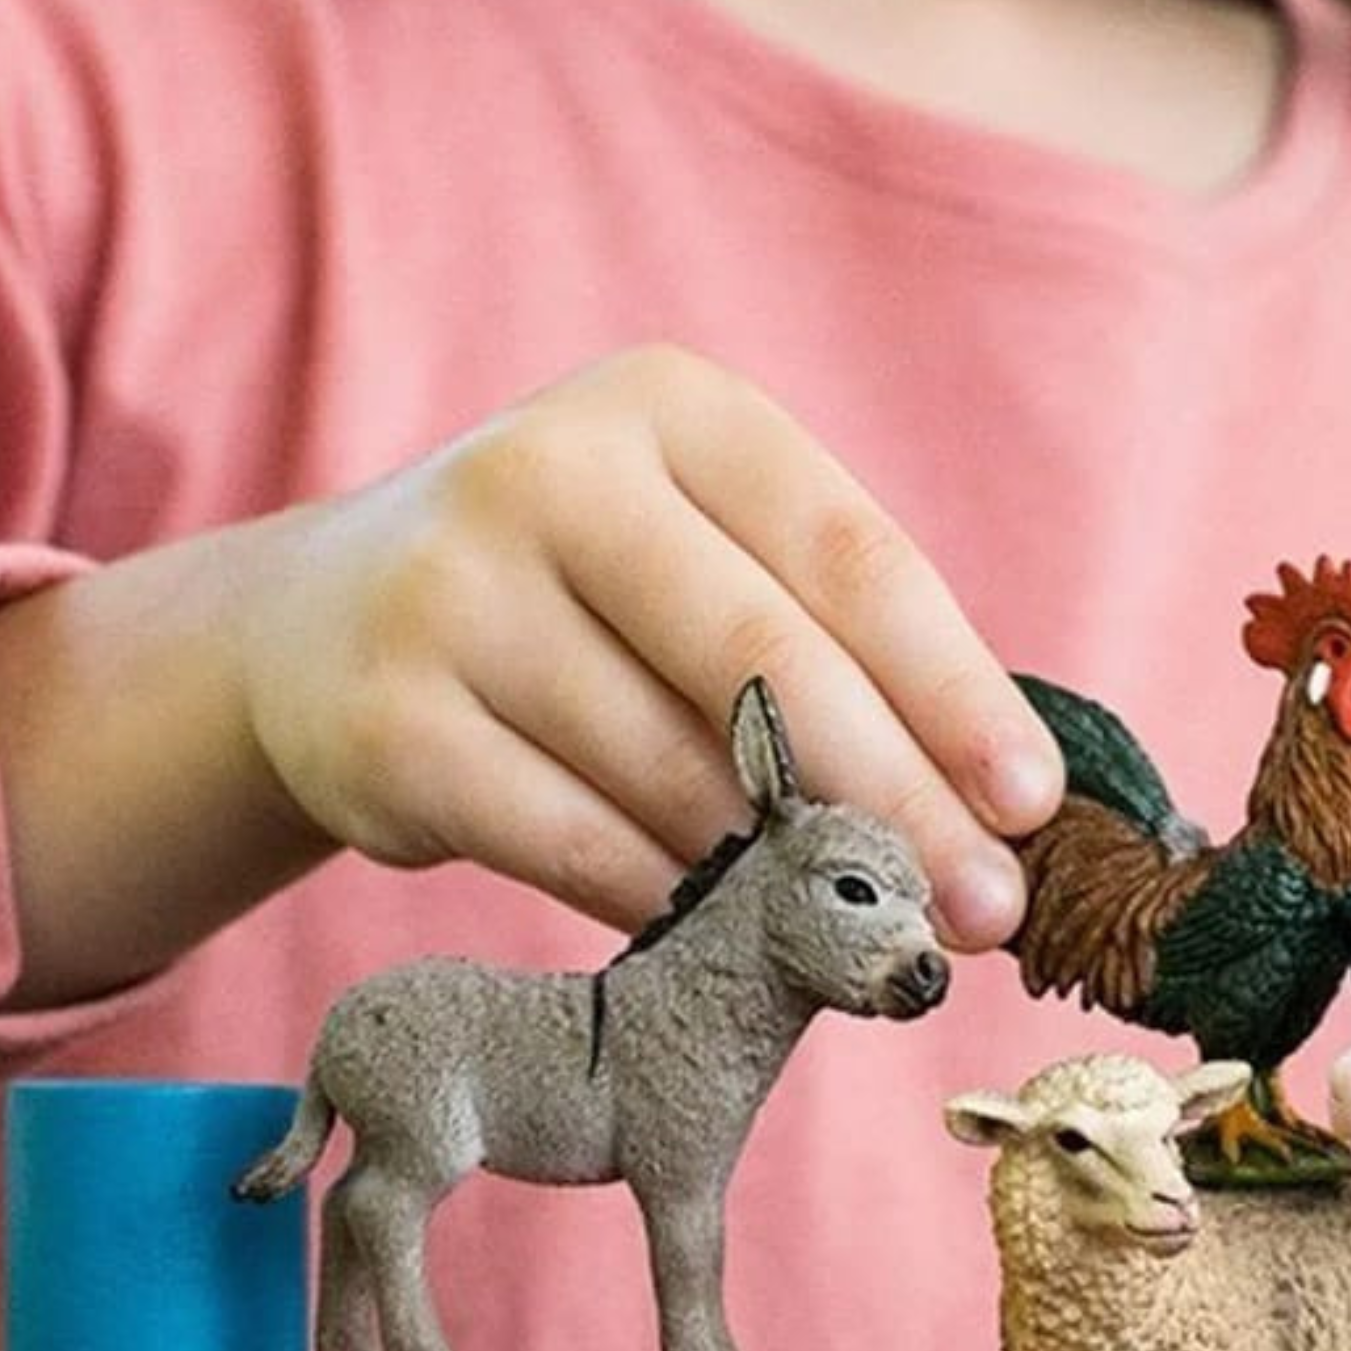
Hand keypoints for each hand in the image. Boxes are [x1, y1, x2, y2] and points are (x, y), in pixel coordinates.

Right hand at [231, 345, 1059, 941]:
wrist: (317, 629)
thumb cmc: (590, 607)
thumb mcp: (702, 559)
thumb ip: (832, 647)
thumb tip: (999, 818)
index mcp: (670, 407)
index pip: (850, 555)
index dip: (954, 690)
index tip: (1033, 804)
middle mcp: (548, 473)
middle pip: (766, 664)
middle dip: (897, 804)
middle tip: (983, 912)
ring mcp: (452, 594)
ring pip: (676, 773)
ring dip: (792, 878)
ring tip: (870, 935)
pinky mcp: (388, 725)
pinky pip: (579, 847)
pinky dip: (675, 908)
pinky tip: (738, 943)